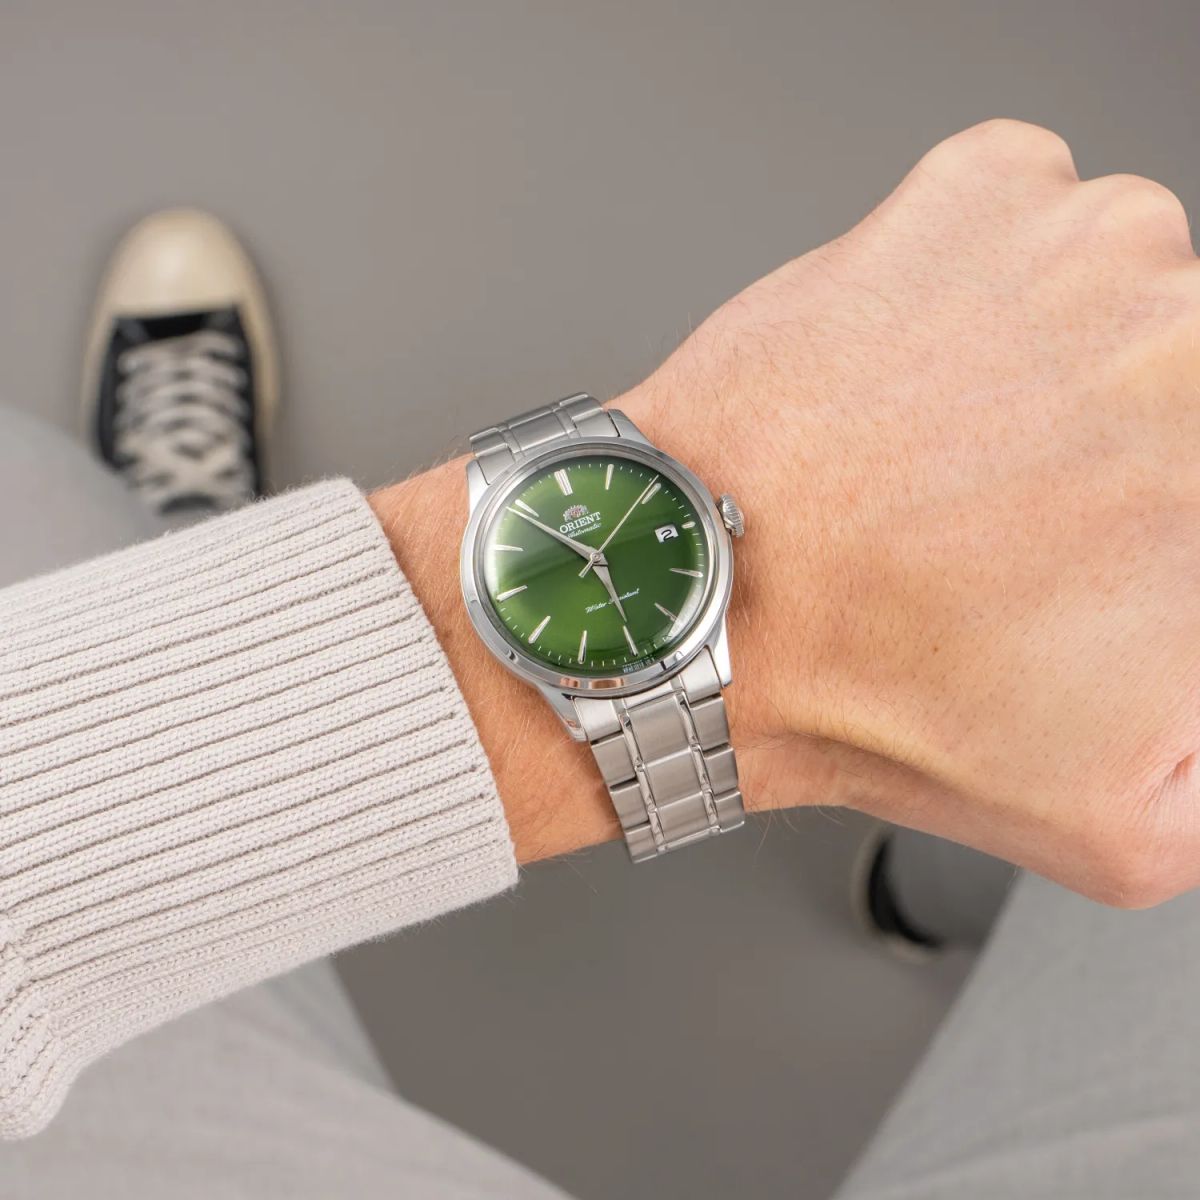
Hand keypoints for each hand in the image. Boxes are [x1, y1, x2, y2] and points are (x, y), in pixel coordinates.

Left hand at [375, 119, 1199, 885]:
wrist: (708, 603)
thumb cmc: (881, 691)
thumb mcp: (1139, 805)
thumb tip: (1199, 676)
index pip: (1199, 477)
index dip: (1153, 525)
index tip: (1111, 541)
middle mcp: (1186, 334)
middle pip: (1184, 379)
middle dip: (1128, 450)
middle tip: (1025, 519)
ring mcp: (1087, 240)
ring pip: (1120, 295)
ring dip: (1058, 365)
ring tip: (951, 460)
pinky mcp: (979, 192)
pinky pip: (1026, 219)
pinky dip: (983, 284)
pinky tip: (916, 381)